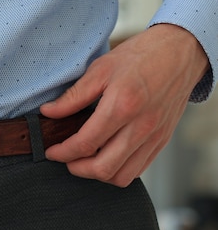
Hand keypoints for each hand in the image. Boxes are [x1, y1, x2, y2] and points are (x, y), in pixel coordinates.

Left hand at [41, 24, 209, 186]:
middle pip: (103, 167)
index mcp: (122, 105)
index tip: (52, 151)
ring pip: (122, 176)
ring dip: (97, 173)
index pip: (85, 143)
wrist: (180, 52)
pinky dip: (118, 170)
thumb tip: (49, 112)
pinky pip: (138, 170)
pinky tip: (106, 156)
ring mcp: (154, 136)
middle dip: (77, 168)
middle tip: (66, 158)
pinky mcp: (162, 141)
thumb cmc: (140, 57)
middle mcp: (141, 125)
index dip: (62, 152)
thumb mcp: (100, 69)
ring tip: (84, 160)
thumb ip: (73, 96)